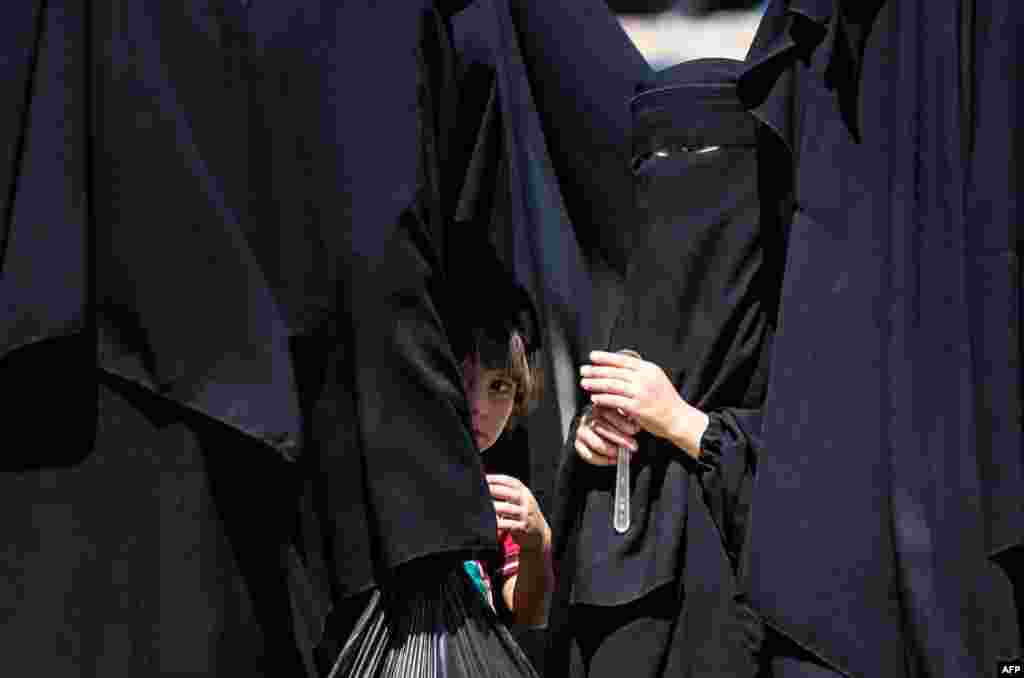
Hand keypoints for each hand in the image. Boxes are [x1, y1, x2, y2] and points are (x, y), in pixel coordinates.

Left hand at [487, 475, 549, 551]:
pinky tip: (490, 521)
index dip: (496, 478)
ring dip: (493, 506)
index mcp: (524, 491)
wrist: (539, 530)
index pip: (510, 481)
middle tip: (480, 490)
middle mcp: (526, 500)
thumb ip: (506, 492)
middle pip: (508, 493)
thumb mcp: (519, 498)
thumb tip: (485, 485)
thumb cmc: (522, 511)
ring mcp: (526, 513)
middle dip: (493, 490)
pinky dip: (498, 522)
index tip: (483, 478)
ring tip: (482, 505)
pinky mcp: (524, 526)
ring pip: (507, 508)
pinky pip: (509, 524)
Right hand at [574, 404, 639, 466]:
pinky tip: (612, 461)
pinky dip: (602, 460)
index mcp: (597, 407)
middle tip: (633, 446)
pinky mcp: (578, 444)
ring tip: (622, 454)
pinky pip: (589, 455)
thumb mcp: (618, 415)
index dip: (622, 422)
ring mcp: (581, 432)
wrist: (593, 431)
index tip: (634, 430)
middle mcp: (587, 418)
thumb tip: (637, 425)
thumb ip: (625, 417)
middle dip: (620, 439)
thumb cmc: (611, 422)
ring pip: (596, 443)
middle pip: (603, 429)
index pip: (607, 413)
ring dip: (611, 450)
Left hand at [580, 350, 707, 458]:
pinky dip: (603, 399)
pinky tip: (594, 398)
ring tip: (584, 383)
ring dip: (596, 383)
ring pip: (612, 385)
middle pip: (615, 371)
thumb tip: (617, 367)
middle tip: (583, 370)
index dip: (606, 357)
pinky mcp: (638, 408)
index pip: (623, 360)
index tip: (592, 356)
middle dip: (596, 370)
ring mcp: (641, 393)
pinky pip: (615, 401)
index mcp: (648, 369)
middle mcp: (645, 379)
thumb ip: (639, 373)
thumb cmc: (665, 400)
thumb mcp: (655, 379)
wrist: (677, 418)